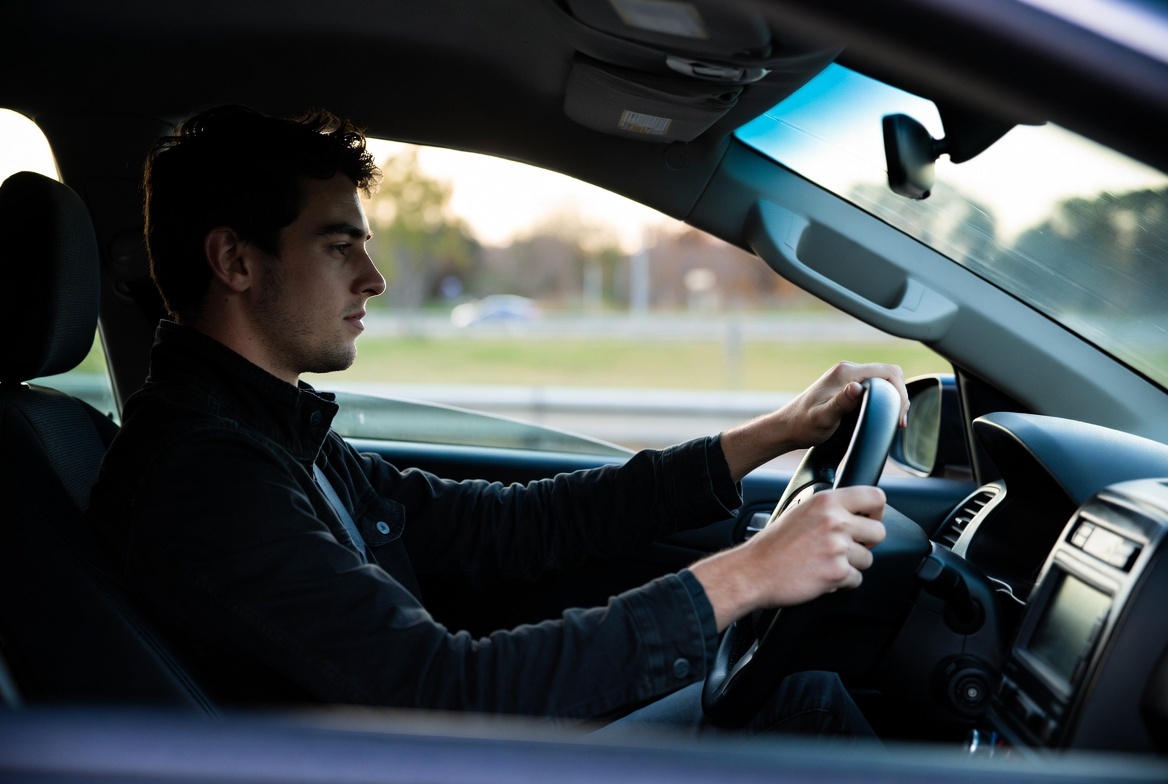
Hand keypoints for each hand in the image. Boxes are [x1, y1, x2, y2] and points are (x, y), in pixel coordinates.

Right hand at [689, 486, 886, 630]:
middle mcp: (834, 521)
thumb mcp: (800, 511)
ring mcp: (837, 547)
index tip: (869, 520)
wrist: (754, 571)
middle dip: (866, 544)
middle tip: (846, 548)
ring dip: (851, 565)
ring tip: (826, 563)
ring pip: (868, 559)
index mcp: (826, 502)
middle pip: (878, 532)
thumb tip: (855, 512)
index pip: (875, 497)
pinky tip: (822, 576)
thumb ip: (828, 510)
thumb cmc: (773, 545)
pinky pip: (856, 579)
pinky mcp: (837, 572)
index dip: (876, 511)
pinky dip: (842, 582)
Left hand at [720, 361, 907, 480]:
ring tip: (895, 420)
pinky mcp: (847, 386)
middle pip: (889, 374)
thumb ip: (841, 402)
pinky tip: (883, 415)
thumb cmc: (803, 425)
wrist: (787, 428)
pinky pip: (874, 387)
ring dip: (894, 397)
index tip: (899, 416)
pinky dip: (885, 399)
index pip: (887, 372)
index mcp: (846, 373)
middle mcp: (848, 370)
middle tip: (899, 420)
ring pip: (883, 380)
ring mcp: (848, 377)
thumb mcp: (823, 418)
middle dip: (900, 395)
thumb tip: (858, 388)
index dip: (900, 393)